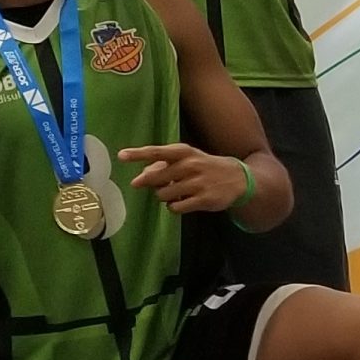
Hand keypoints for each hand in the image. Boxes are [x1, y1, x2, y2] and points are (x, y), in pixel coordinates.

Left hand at [118, 143, 251, 213]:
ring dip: (164, 196)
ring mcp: (197, 183)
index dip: (137, 154)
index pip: (156, 152)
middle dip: (148, 183)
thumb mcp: (186, 159)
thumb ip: (163, 165)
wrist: (238, 178)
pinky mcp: (203, 200)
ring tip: (176, 192)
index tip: (121, 156)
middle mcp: (190, 165)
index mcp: (184, 152)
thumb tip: (142, 175)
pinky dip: (173, 207)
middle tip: (149, 184)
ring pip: (163, 195)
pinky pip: (175, 207)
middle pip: (155, 177)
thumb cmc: (204, 166)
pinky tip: (182, 202)